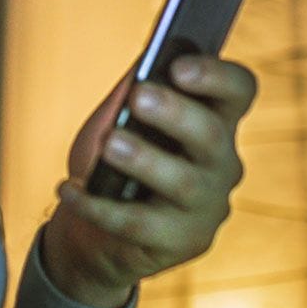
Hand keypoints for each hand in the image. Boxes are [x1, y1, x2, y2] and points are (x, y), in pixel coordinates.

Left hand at [42, 56, 255, 307]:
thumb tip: (142, 66)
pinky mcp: (183, 241)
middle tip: (139, 97)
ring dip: (144, 160)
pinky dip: (98, 205)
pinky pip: (140, 223)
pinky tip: (68, 188)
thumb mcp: (117, 120)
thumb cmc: (111, 162)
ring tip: (109, 145)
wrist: (95, 233)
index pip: (238, 89)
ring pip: (184, 182)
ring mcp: (207, 205)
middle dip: (175, 113)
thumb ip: (131, 92)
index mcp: (215, 120)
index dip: (216, 75)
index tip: (177, 66)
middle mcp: (222, 163)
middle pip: (212, 135)